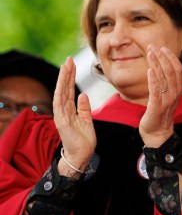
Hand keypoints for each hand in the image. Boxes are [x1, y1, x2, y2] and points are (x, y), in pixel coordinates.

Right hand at [54, 56, 96, 173]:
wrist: (82, 155)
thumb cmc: (84, 140)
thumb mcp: (87, 120)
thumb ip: (84, 107)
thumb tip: (83, 95)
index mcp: (70, 110)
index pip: (69, 90)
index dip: (70, 77)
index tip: (72, 64)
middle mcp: (63, 110)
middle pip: (64, 88)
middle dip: (66, 73)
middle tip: (69, 59)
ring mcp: (61, 115)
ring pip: (61, 92)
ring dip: (63, 79)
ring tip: (65, 66)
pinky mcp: (61, 120)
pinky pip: (60, 103)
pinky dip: (61, 91)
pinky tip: (62, 82)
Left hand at [139, 44, 181, 146]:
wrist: (158, 134)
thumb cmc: (163, 113)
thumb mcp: (172, 95)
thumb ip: (181, 81)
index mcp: (177, 90)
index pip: (178, 70)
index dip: (171, 58)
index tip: (163, 48)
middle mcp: (174, 94)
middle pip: (170, 72)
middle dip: (161, 58)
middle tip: (152, 46)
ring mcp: (166, 101)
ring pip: (163, 79)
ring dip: (156, 64)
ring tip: (149, 53)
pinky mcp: (157, 107)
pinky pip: (156, 91)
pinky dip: (153, 80)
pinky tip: (149, 70)